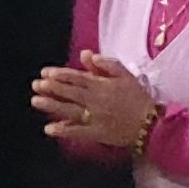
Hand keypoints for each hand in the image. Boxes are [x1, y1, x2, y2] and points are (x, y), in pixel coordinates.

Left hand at [35, 51, 159, 156]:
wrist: (153, 123)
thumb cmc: (140, 98)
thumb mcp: (127, 76)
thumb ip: (107, 64)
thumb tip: (87, 54)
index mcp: (103, 85)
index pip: (78, 77)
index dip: (60, 75)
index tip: (45, 73)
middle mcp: (97, 100)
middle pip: (71, 92)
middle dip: (52, 88)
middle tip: (35, 85)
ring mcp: (96, 117)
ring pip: (71, 110)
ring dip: (52, 105)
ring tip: (36, 101)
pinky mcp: (98, 133)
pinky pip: (79, 132)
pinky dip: (64, 130)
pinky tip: (49, 129)